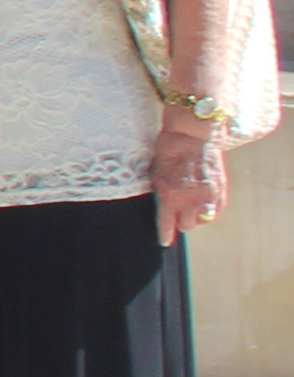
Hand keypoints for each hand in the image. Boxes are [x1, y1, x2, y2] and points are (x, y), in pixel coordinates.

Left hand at [153, 118, 228, 244]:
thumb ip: (162, 196)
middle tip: (177, 214)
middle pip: (186, 225)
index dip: (165, 235)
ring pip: (202, 220)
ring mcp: (207, 195)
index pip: (167, 224)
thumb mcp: (156, 176)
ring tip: (190, 206)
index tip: (164, 241)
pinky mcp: (220, 190)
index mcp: (170, 195)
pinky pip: (216, 211)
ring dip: (195, 216)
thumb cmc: (167, 153)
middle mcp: (190, 199)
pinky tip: (203, 203)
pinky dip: (209, 210)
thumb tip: (164, 212)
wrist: (190, 135)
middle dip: (180, 222)